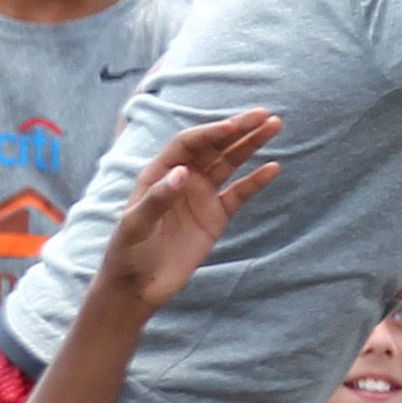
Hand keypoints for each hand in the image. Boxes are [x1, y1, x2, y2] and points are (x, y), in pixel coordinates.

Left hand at [94, 112, 282, 312]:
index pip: (188, 144)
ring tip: (275, 127)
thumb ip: (157, 199)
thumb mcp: (135, 226)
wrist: (138, 287)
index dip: (211, 133)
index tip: (234, 127)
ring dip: (251, 146)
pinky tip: (273, 168)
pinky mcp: (216, 217)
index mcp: (159, 174)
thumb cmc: (127, 253)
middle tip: (265, 115)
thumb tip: (183, 172)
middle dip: (239, 130)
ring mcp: (201, 197)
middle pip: (214, 147)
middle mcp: (182, 179)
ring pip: (230, 163)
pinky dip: (257, 181)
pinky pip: (240, 193)